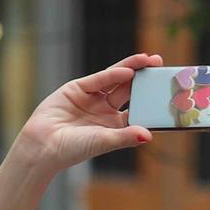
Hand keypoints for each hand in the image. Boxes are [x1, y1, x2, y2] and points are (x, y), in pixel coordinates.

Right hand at [14, 53, 159, 174]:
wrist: (42, 146)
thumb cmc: (73, 149)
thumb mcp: (104, 141)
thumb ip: (126, 137)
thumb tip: (149, 136)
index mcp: (115, 126)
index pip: (138, 110)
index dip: (151, 101)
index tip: (167, 94)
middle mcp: (105, 111)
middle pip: (130, 91)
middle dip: (145, 79)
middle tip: (161, 67)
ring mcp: (92, 98)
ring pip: (116, 81)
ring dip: (133, 69)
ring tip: (149, 60)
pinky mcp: (78, 88)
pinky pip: (99, 80)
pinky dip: (113, 74)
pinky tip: (128, 71)